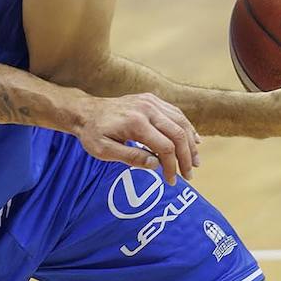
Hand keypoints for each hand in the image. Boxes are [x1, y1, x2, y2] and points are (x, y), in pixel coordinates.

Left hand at [73, 92, 200, 184]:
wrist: (86, 112)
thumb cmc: (93, 134)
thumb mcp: (104, 151)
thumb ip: (130, 157)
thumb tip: (155, 165)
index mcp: (135, 123)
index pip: (165, 147)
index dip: (172, 166)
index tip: (171, 181)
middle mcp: (147, 109)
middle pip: (178, 134)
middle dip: (186, 157)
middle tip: (188, 176)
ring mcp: (150, 102)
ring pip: (181, 122)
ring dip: (191, 143)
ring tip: (195, 162)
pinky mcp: (151, 100)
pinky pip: (175, 113)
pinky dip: (186, 127)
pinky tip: (193, 140)